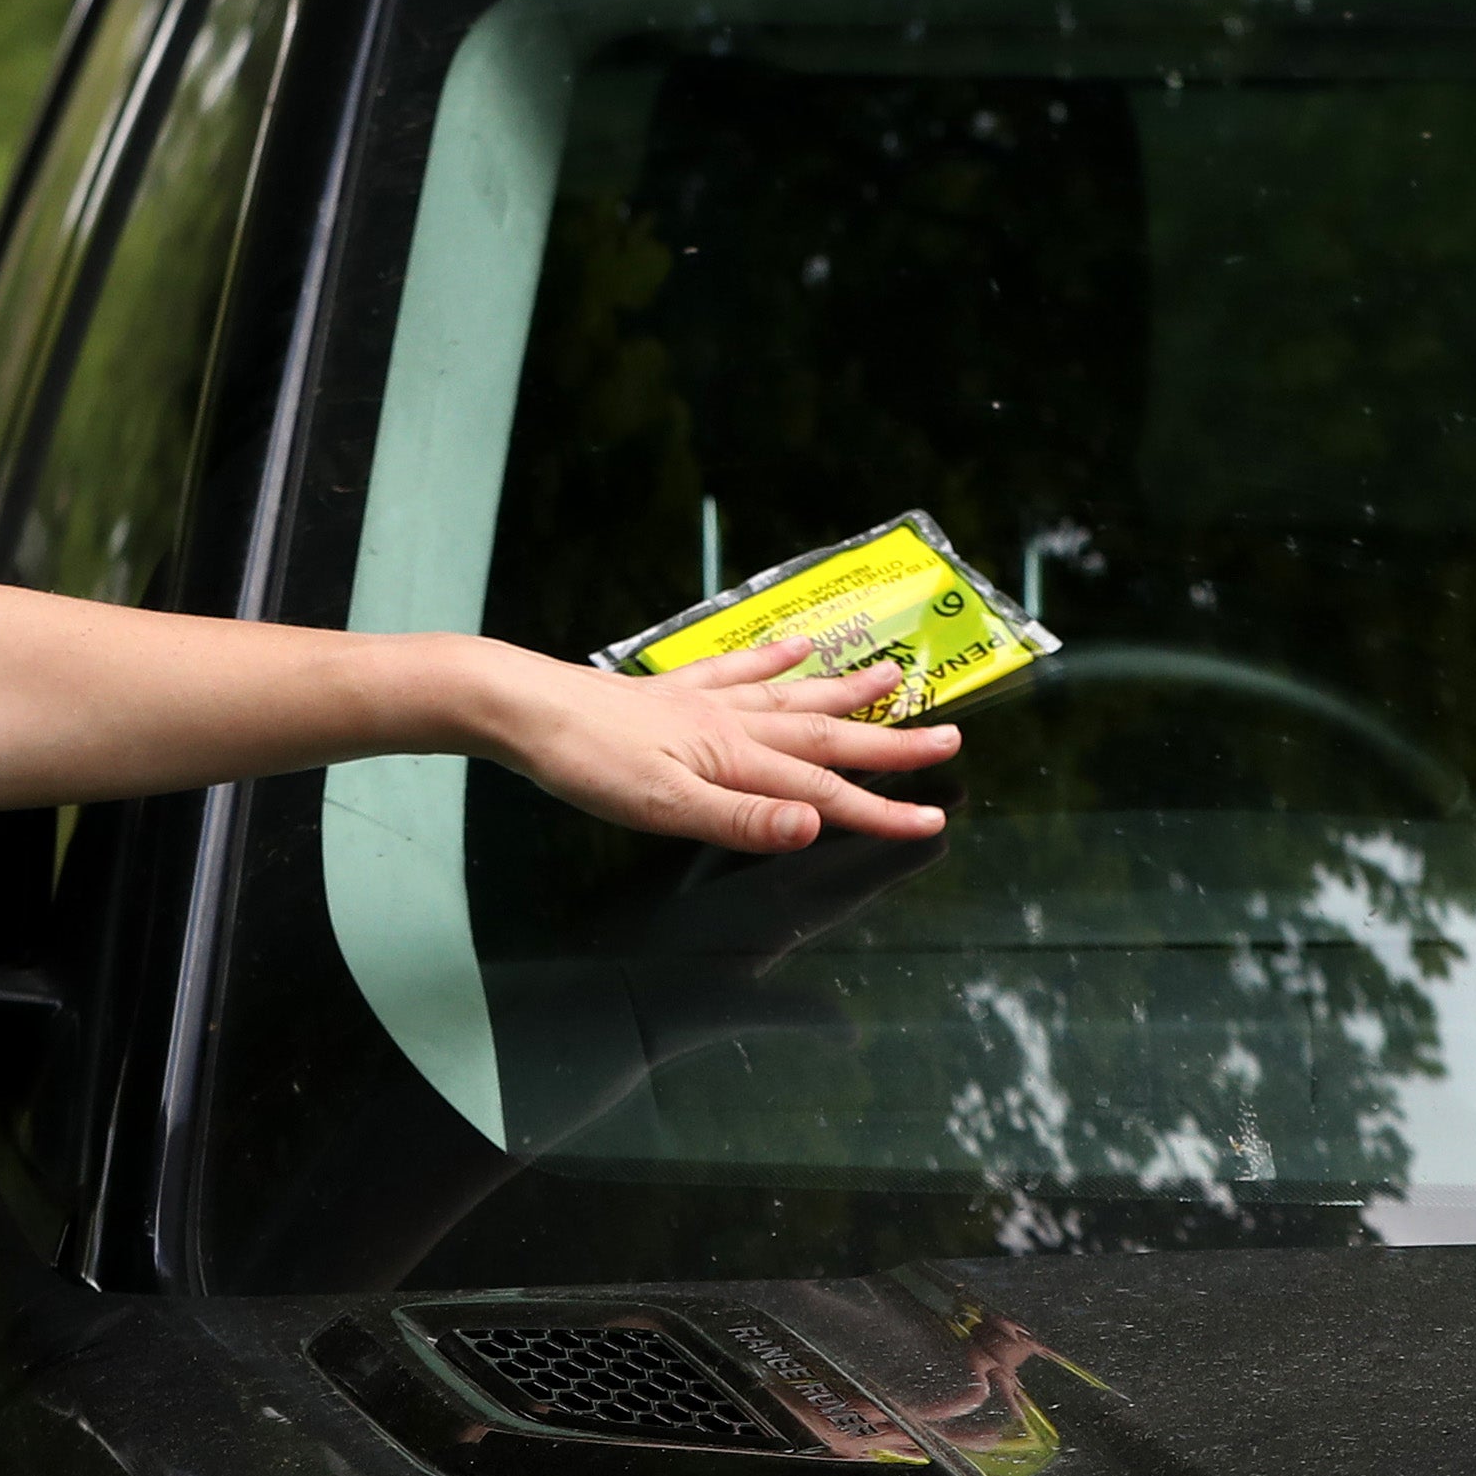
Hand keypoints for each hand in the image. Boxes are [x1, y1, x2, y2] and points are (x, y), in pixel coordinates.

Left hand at [477, 641, 960, 854]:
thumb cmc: (586, 762)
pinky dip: (772, 659)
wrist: (524, 707)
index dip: (882, 812)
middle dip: (891, 746)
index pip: (825, 795)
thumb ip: (743, 819)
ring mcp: (706, 701)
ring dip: (847, 692)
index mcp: (737, 758)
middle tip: (950, 739)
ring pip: (794, 696)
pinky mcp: (674, 690)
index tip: (934, 822)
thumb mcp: (664, 807)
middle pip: (828, 737)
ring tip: (894, 676)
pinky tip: (795, 647)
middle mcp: (734, 723)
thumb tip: (814, 828)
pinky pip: (738, 669)